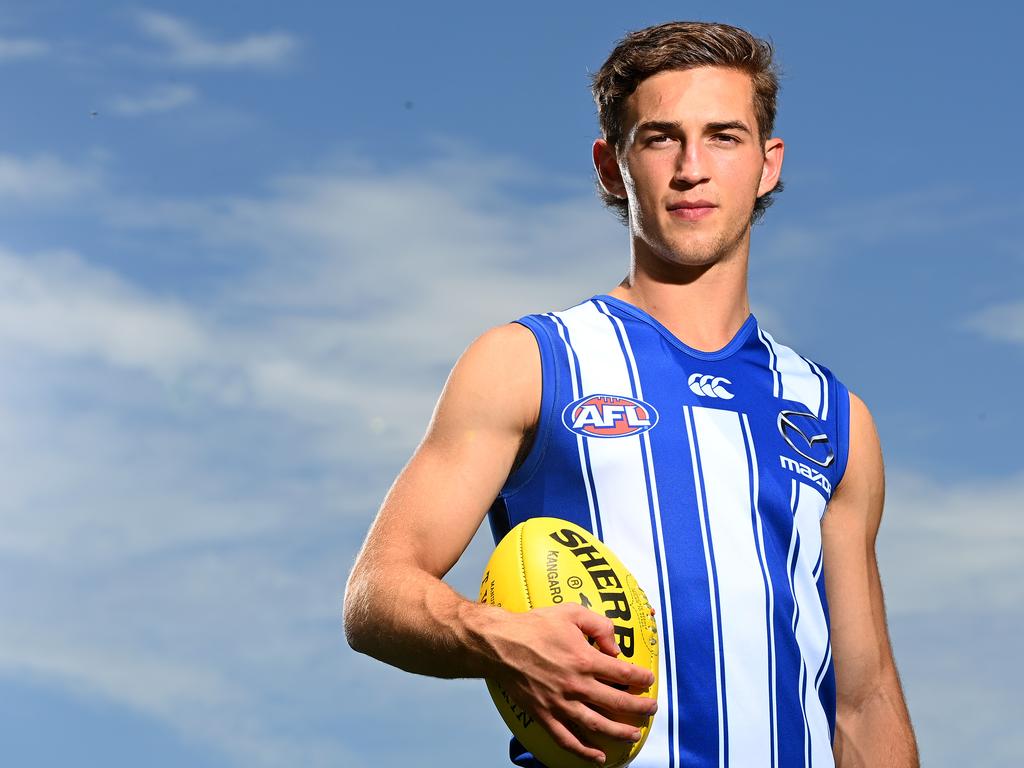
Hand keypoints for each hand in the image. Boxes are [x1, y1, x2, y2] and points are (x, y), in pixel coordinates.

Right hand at [488, 603, 657, 763]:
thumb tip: (615, 647)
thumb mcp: (571, 612)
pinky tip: (598, 757)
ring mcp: (560, 703)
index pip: (624, 673)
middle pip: (618, 702)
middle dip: (640, 707)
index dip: (641, 678)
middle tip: (651, 708)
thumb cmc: (534, 626)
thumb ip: (598, 625)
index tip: (649, 679)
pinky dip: (584, 752)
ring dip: (620, 732)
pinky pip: (567, 739)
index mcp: (585, 659)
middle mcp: (576, 685)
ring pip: (598, 725)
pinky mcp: (544, 715)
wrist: (500, 643)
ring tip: (634, 735)